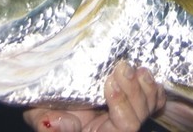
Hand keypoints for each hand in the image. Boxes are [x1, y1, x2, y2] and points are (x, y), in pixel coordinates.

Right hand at [23, 62, 165, 131]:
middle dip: (134, 91)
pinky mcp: (134, 100)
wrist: (50, 91)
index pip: (124, 127)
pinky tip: (145, 73)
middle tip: (123, 66)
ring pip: (149, 106)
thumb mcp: (37, 112)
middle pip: (139, 117)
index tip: (109, 81)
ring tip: (136, 67)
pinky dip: (154, 87)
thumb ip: (45, 123)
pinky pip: (154, 100)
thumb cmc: (44, 103)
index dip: (121, 105)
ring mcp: (127, 113)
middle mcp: (115, 126)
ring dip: (145, 86)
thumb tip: (58, 123)